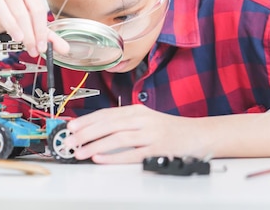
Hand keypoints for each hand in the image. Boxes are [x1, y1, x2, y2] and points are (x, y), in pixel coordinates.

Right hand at [0, 0, 68, 56]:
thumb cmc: (15, 18)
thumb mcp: (33, 26)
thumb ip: (49, 37)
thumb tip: (65, 49)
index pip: (37, 9)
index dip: (40, 30)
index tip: (41, 46)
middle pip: (21, 10)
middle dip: (28, 33)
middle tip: (32, 48)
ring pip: (0, 6)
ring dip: (10, 25)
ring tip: (18, 39)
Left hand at [65, 105, 206, 163]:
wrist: (199, 135)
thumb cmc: (170, 129)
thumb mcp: (146, 119)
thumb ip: (124, 123)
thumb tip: (97, 129)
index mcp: (137, 110)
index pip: (106, 113)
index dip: (87, 120)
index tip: (71, 126)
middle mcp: (142, 119)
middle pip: (108, 124)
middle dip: (86, 132)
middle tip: (69, 140)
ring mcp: (150, 133)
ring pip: (117, 137)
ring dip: (95, 144)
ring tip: (80, 151)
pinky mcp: (157, 148)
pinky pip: (132, 153)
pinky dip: (114, 156)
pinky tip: (100, 158)